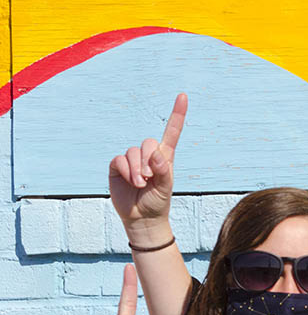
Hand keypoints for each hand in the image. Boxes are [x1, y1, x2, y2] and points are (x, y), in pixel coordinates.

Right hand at [108, 94, 187, 245]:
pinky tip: (131, 181)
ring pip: (133, 152)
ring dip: (137, 169)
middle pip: (148, 142)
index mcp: (165, 157)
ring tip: (141, 184)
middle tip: (149, 178)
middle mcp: (148, 155)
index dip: (177, 114)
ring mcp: (131, 160)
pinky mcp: (117, 167)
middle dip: (149, 161)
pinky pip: (119, 159)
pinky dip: (126, 170)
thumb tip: (155, 153)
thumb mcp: (166, 187)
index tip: (183, 96)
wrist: (142, 218)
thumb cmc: (158, 202)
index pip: (171, 132)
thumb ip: (163, 169)